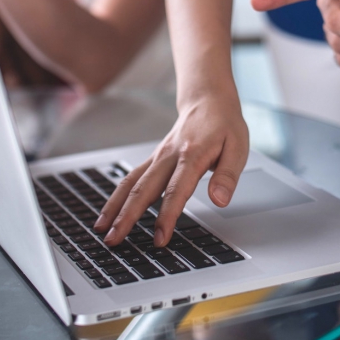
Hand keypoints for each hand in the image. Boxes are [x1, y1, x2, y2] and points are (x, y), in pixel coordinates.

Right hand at [95, 93, 248, 245]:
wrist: (208, 99)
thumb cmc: (224, 125)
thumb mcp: (238, 147)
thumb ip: (227, 175)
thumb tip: (219, 200)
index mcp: (192, 155)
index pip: (176, 190)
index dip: (167, 216)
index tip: (160, 238)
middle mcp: (169, 156)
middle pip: (143, 189)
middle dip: (127, 217)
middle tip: (114, 240)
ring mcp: (158, 157)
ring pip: (130, 183)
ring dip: (115, 207)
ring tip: (101, 230)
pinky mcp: (153, 159)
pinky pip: (131, 178)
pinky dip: (117, 196)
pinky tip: (108, 212)